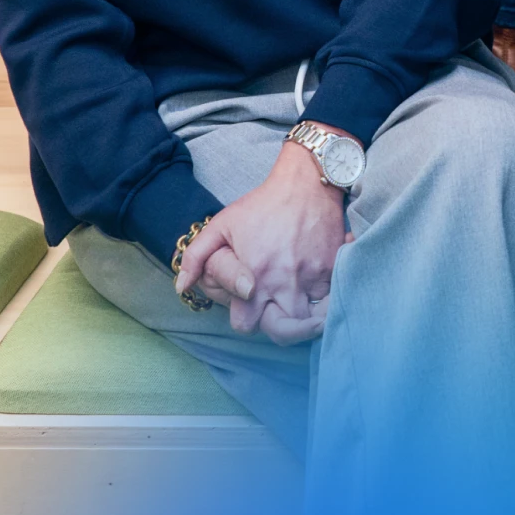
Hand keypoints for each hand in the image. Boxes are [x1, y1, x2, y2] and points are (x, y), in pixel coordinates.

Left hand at [175, 138, 352, 345]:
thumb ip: (197, 256)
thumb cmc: (262, 204)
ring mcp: (311, 277)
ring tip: (301, 311)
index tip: (252, 307)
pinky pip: (332, 301)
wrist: (306, 182)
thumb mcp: (222, 224)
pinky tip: (320, 295)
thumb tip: (181, 287)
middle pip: (282, 333)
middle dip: (279, 329)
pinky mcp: (332, 268)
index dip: (247, 319)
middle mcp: (283, 283)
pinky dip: (326, 303)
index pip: (246, 326)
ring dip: (303, 320)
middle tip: (279, 315)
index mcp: (254, 276)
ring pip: (310, 323)